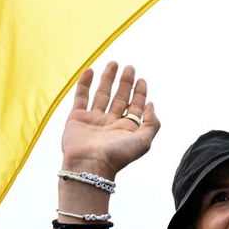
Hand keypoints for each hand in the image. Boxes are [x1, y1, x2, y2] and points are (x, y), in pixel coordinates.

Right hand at [60, 62, 158, 177]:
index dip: (139, 93)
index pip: (135, 106)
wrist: (90, 165)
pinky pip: (81, 97)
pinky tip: (90, 70)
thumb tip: (151, 104)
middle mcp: (110, 123)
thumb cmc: (118, 155)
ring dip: (107, 78)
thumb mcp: (144, 141)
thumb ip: (152, 123)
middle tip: (130, 67)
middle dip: (125, 82)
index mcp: (126, 129)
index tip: (142, 79)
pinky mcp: (77, 117)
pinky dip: (84, 83)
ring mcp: (93, 120)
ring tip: (114, 63)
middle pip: (120, 98)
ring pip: (102, 94)